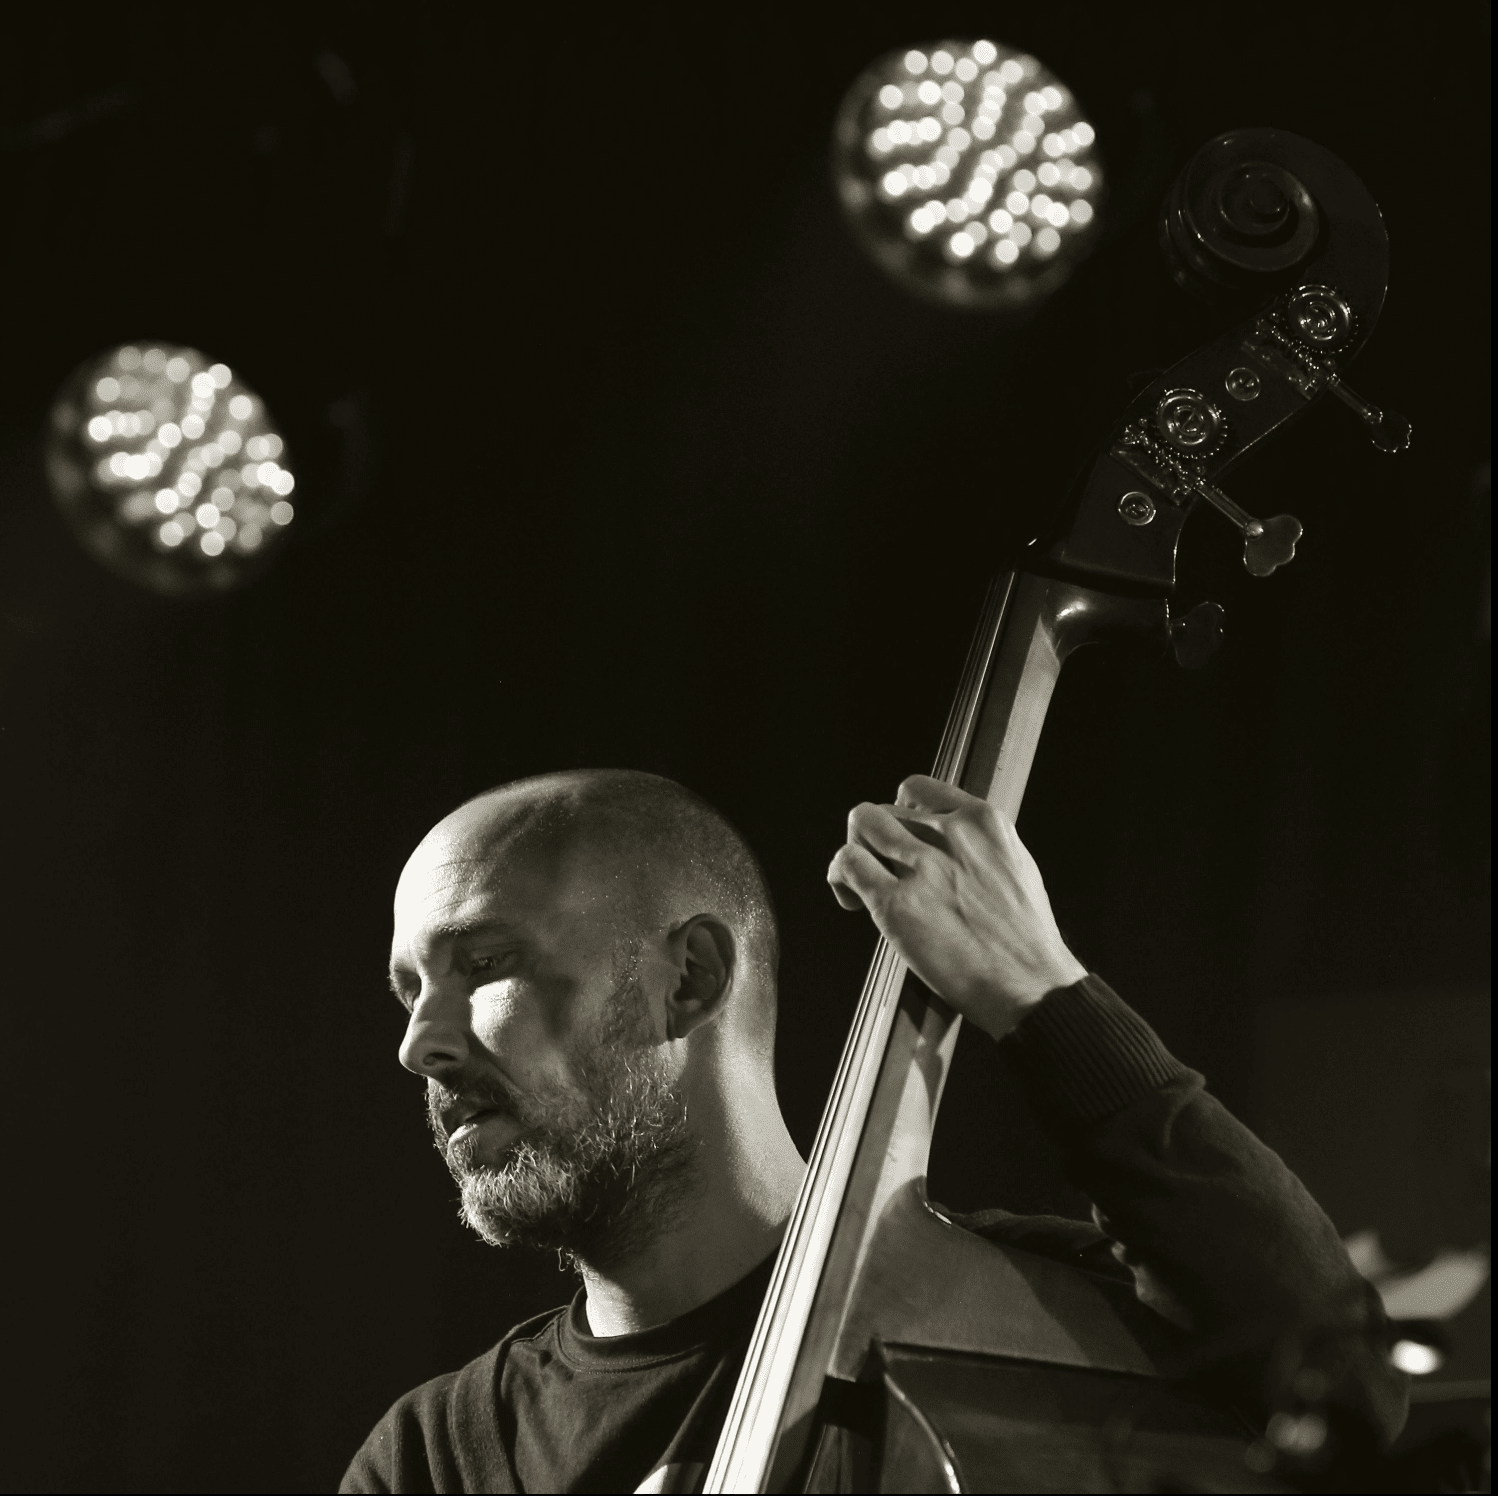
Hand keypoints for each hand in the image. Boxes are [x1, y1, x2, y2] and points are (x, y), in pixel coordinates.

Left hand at [827, 775, 1086, 1039]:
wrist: (1031, 984)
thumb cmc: (1025, 938)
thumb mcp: (1014, 865)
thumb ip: (976, 845)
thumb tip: (941, 841)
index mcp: (983, 822)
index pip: (917, 790)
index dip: (899, 814)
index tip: (900, 839)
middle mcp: (951, 835)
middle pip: (884, 810)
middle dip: (874, 839)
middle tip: (879, 870)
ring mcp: (923, 867)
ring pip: (861, 824)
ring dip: (855, 852)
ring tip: (864, 884)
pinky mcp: (896, 904)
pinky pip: (848, 864)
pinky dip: (841, 877)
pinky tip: (854, 900)